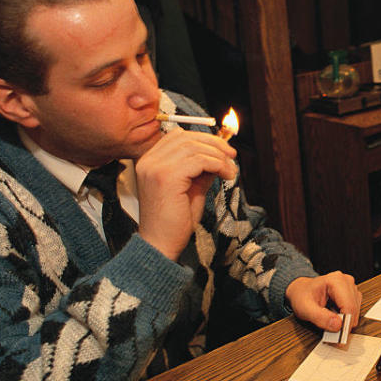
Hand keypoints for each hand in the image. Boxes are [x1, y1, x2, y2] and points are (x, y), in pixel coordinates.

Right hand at [134, 129, 236, 259]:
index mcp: (150, 161)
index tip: (223, 150)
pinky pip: (199, 160)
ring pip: (194, 147)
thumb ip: (201, 169)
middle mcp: (149, 161)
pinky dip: (217, 165)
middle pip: (187, 138)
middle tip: (232, 157)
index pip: (178, 136)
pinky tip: (225, 176)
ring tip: (230, 171)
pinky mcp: (166, 177)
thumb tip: (220, 155)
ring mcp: (155, 167)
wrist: (161, 244)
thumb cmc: (175, 221)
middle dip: (214, 144)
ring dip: (218, 157)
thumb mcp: (191, 188)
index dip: (203, 139)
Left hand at [285, 271, 361, 331]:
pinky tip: (334, 316)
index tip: (339, 337)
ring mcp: (350, 287)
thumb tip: (338, 325)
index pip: (349, 306)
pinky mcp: (352, 293)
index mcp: (336, 281)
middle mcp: (346, 281)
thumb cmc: (302, 297)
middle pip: (354, 309)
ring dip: (345, 320)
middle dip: (345, 323)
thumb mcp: (305, 309)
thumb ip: (320, 317)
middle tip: (332, 332)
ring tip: (329, 320)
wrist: (300, 291)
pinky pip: (354, 310)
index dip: (346, 324)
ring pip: (356, 311)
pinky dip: (346, 317)